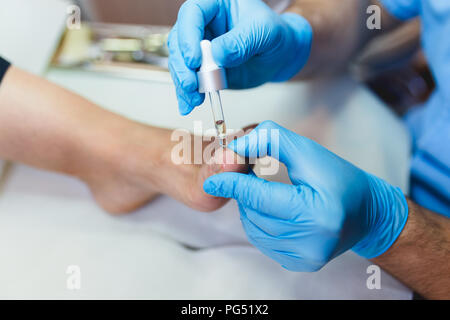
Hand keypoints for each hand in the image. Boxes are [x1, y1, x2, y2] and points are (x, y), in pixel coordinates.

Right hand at [168, 0, 312, 114]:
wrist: (280, 55)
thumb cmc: (274, 34)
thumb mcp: (264, 31)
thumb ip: (241, 41)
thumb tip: (217, 56)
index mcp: (215, 5)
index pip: (192, 13)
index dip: (188, 36)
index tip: (195, 60)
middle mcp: (203, 25)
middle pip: (179, 40)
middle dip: (182, 66)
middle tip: (191, 85)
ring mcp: (200, 49)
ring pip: (180, 63)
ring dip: (183, 83)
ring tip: (194, 100)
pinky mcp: (203, 69)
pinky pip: (190, 80)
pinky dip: (187, 95)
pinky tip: (188, 105)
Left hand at [203, 121, 408, 270]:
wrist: (368, 212)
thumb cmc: (341, 178)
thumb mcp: (306, 151)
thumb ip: (268, 141)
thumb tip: (232, 150)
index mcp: (316, 213)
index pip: (259, 198)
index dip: (232, 185)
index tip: (213, 180)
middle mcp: (312, 242)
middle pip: (254, 214)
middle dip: (246, 194)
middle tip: (254, 177)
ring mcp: (307, 257)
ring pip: (254, 230)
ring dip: (252, 208)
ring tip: (266, 193)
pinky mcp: (302, 263)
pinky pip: (264, 242)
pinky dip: (261, 224)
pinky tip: (274, 211)